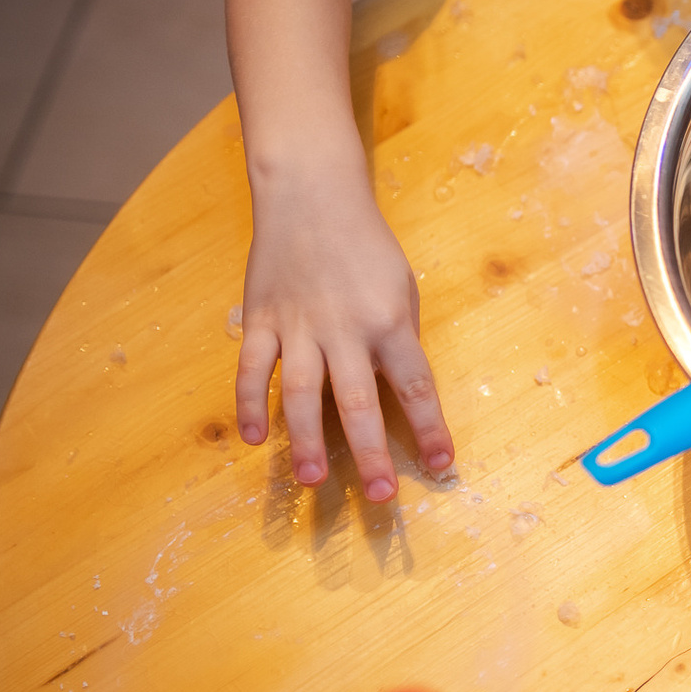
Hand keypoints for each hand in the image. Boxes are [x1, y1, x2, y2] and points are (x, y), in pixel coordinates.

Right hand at [235, 180, 452, 500]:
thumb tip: (397, 394)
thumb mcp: (401, 288)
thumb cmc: (366, 246)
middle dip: (370, 452)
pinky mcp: (260, 318)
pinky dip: (248, 403)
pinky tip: (252, 438)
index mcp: (389, 321)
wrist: (312, 195)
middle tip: (381, 496)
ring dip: (305, 440)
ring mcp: (298, 326)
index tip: (442, 465)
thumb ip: (398, 340)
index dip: (429, 429)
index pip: (415, 386)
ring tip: (313, 482)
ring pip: (300, 393)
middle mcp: (345, 329)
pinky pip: (251, 368)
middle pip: (359, 400)